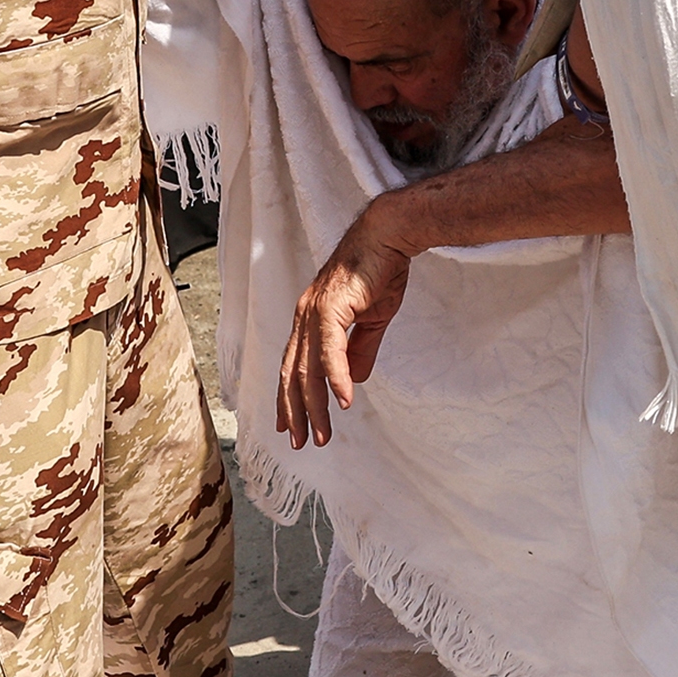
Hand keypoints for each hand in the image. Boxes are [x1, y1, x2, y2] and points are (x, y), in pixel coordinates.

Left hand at [278, 206, 414, 448]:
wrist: (389, 235)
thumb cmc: (380, 271)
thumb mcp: (371, 320)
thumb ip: (360, 351)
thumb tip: (353, 381)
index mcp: (310, 319)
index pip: (292, 366)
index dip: (288, 398)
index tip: (288, 425)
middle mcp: (304, 316)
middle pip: (292, 374)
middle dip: (295, 411)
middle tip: (301, 441)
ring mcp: (314, 312)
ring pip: (308, 370)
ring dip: (314, 406)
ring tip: (321, 433)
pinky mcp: (331, 307)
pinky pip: (330, 353)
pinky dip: (336, 380)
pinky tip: (343, 402)